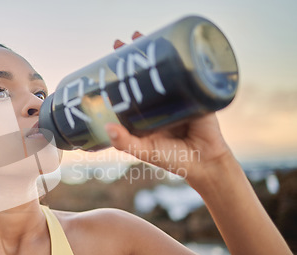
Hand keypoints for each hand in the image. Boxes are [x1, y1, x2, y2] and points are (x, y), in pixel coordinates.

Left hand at [106, 33, 232, 180]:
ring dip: (153, 50)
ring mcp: (176, 95)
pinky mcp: (194, 91)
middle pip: (143, 73)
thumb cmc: (172, 158)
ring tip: (139, 35)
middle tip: (119, 42)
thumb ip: (126, 143)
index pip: (128, 89)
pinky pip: (187, 72)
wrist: (205, 162)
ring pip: (162, 68)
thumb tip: (107, 128)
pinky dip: (181, 57)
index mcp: (143, 113)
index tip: (105, 62)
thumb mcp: (145, 150)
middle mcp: (158, 102)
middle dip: (132, 57)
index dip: (118, 75)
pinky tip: (173, 43)